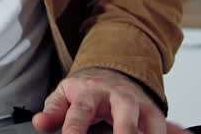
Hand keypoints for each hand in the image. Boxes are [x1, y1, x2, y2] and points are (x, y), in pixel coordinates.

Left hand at [32, 67, 190, 133]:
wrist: (112, 73)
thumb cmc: (87, 91)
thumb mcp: (65, 95)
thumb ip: (53, 111)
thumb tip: (39, 123)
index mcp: (90, 91)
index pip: (81, 111)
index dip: (75, 128)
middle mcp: (117, 96)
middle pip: (123, 112)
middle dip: (124, 131)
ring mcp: (138, 103)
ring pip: (148, 120)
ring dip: (144, 133)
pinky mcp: (153, 113)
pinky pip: (161, 126)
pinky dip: (161, 133)